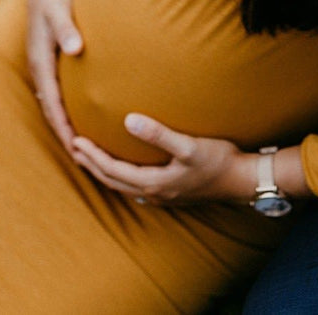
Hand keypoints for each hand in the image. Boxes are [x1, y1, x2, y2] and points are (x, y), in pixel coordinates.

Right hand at [25, 0, 82, 152]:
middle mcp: (41, 69)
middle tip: (86, 161)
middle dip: (66, 136)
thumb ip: (67, 28)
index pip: (52, 104)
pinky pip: (60, 93)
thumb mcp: (59, 9)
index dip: (64, 128)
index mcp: (40, 63)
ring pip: (55, 104)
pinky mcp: (53, 62)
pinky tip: (87, 116)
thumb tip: (75, 49)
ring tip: (87, 147)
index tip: (77, 150)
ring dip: (67, 125)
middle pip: (52, 111)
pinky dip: (70, 109)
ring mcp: (45, 67)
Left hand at [70, 113, 254, 205]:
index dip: (92, 156)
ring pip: (124, 187)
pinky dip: (122, 178)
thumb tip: (128, 120)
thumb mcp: (188, 145)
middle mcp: (154, 194)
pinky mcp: (172, 194)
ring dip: (105, 173)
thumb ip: (158, 133)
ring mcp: (163, 197)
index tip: (75, 140)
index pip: (112, 170)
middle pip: (113, 181)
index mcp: (154, 183)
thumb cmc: (218, 160)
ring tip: (91, 159)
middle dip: (92, 166)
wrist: (242, 180)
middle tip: (74, 149)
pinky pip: (137, 188)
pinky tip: (125, 171)